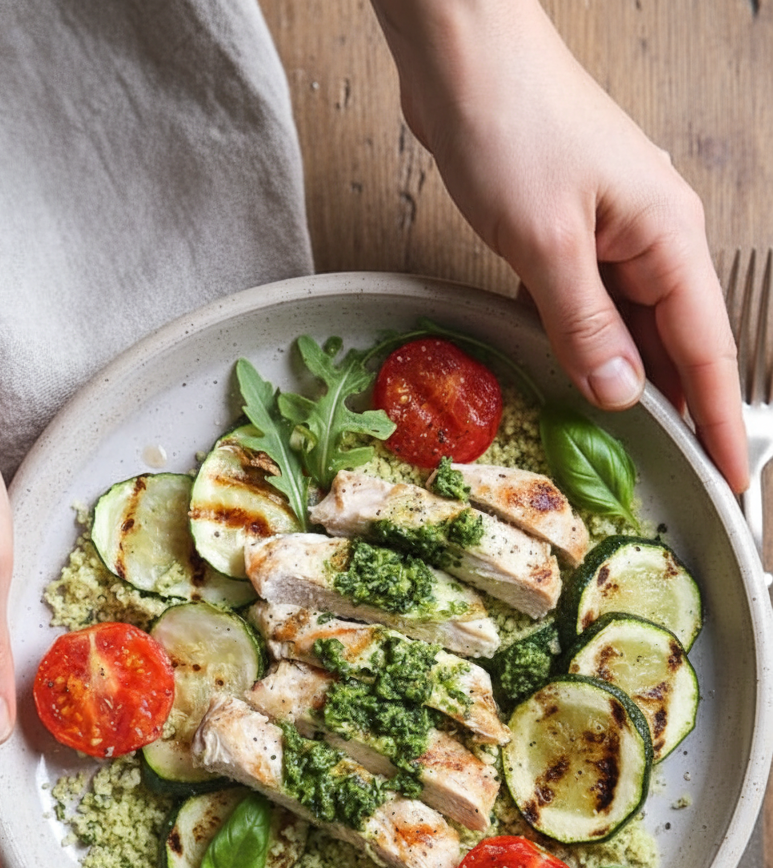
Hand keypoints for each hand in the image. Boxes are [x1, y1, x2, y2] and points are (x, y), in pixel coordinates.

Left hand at [372, 0, 747, 492]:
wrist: (463, 55)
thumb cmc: (511, 122)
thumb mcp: (546, 242)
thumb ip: (584, 326)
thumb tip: (622, 395)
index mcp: (667, 237)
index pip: (708, 351)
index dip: (719, 423)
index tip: (732, 484)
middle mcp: (652, 238)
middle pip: (676, 346)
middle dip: (677, 414)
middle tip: (675, 481)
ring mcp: (611, 235)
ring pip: (630, 329)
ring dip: (625, 383)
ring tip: (624, 449)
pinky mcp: (569, 234)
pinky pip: (588, 307)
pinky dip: (581, 345)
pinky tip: (568, 378)